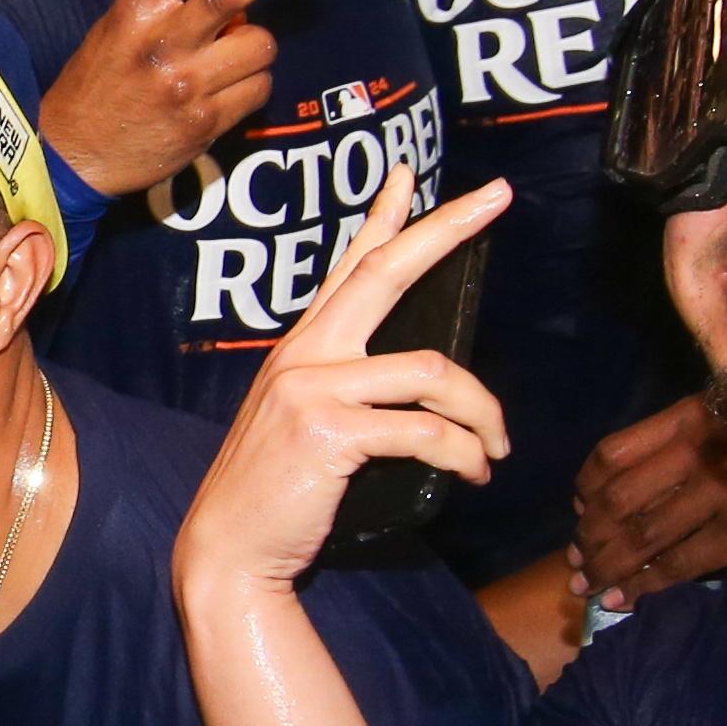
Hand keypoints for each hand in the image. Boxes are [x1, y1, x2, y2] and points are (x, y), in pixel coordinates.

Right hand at [37, 0, 331, 196]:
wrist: (75, 158)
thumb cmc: (101, 83)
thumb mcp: (119, 31)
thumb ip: (171, 7)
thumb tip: (238, 0)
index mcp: (133, 14)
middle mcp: (161, 45)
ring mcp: (185, 86)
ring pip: (260, 44)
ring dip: (253, 48)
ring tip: (223, 61)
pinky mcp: (205, 123)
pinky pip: (259, 89)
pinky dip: (250, 87)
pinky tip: (220, 96)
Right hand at [173, 163, 513, 595]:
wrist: (229, 552)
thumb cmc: (278, 495)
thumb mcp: (305, 424)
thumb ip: (349, 391)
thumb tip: (426, 383)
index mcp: (301, 349)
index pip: (349, 265)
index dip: (385, 215)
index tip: (413, 173)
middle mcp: (303, 355)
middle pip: (385, 272)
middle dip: (447, 228)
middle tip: (498, 196)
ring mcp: (312, 388)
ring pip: (432, 371)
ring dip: (483, 411)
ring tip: (496, 447)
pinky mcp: (329, 432)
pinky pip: (423, 431)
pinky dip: (462, 453)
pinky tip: (473, 473)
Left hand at [566, 395, 726, 612]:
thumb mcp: (726, 412)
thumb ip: (674, 438)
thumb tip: (604, 489)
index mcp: (687, 417)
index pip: (611, 456)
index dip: (584, 489)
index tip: (576, 511)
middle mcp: (698, 450)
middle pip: (617, 501)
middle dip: (588, 537)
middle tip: (574, 563)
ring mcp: (721, 490)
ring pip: (641, 536)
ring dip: (606, 566)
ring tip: (587, 587)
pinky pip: (680, 563)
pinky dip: (643, 585)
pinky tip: (622, 599)